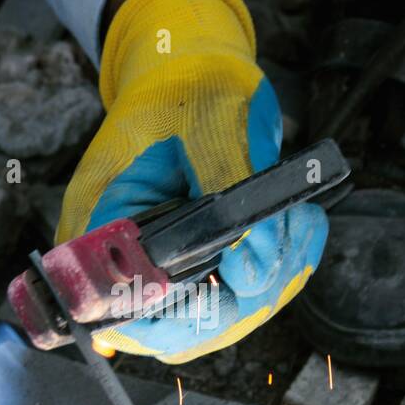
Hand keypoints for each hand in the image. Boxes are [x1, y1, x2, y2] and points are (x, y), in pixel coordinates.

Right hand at [56, 0, 327, 364]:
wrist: (193, 72)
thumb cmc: (182, 89)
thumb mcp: (203, 122)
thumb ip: (227, 190)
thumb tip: (255, 257)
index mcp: (101, 230)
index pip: (126, 315)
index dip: (182, 318)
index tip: (241, 275)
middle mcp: (131, 263)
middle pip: (184, 331)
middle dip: (247, 296)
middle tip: (286, 237)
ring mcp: (172, 269)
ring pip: (226, 317)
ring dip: (275, 278)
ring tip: (301, 219)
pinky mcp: (209, 265)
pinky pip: (249, 291)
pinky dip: (286, 266)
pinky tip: (304, 224)